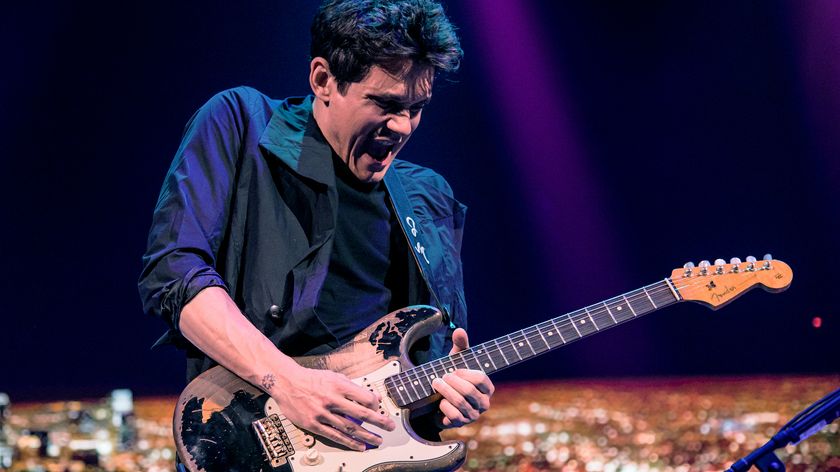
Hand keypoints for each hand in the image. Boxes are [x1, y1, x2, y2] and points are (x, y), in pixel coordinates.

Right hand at [267, 365, 395, 450]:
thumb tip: (372, 396)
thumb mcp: (334, 376)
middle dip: (379, 421)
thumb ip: (353, 387)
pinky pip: (335, 435)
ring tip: (378, 440)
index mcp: (339, 385)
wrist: (286, 382)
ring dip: (366, 436)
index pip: (364, 397)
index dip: (375, 405)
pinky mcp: (314, 424)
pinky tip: (359, 446)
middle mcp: (332, 399)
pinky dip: (349, 442)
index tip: (379, 409)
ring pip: (350, 427)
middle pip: (361, 414)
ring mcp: (323, 413)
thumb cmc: (311, 379)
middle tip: (390, 426)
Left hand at [431, 328, 494, 427]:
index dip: (465, 374)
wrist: (438, 400)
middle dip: (451, 382)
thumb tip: (459, 330)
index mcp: (487, 387)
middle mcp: (484, 402)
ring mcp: (473, 415)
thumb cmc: (453, 378)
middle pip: (469, 391)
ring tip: (436, 384)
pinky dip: (444, 406)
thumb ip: (460, 345)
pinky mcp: (461, 424)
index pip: (481, 379)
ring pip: (460, 402)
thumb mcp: (456, 361)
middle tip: (440, 377)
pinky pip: (453, 415)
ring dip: (444, 391)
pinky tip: (439, 401)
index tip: (454, 369)